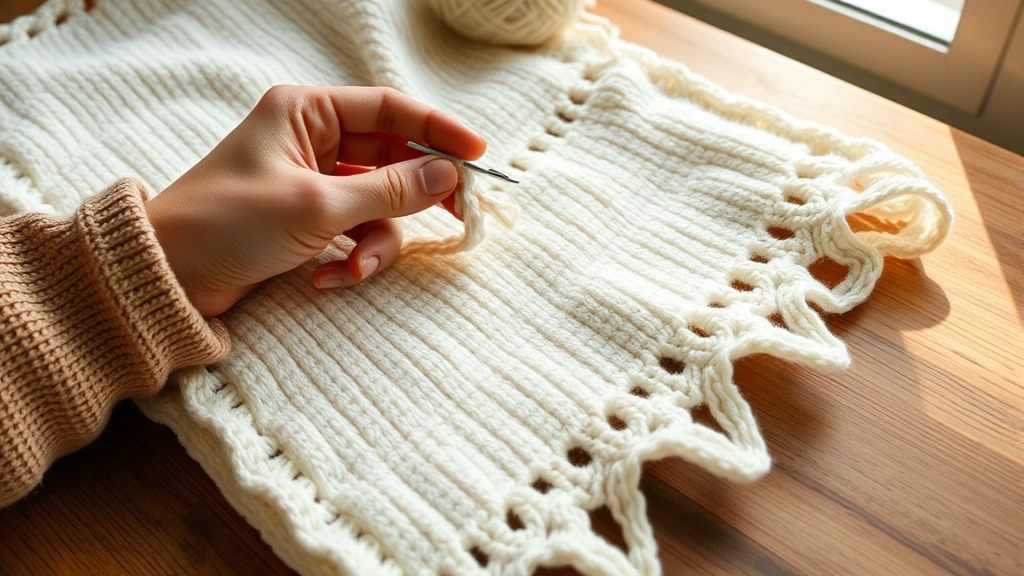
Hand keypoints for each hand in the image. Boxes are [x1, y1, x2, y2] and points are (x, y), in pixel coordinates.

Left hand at [146, 85, 485, 316]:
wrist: (168, 276)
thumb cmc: (227, 224)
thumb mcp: (317, 205)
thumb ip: (389, 192)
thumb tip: (448, 177)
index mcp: (307, 113)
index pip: (390, 110)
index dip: (437, 131)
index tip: (478, 156)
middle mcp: (312, 140)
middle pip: (391, 158)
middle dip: (418, 195)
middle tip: (459, 216)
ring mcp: (311, 182)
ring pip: (378, 204)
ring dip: (376, 243)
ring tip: (354, 270)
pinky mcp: (308, 220)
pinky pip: (355, 232)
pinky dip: (351, 259)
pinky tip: (327, 279)